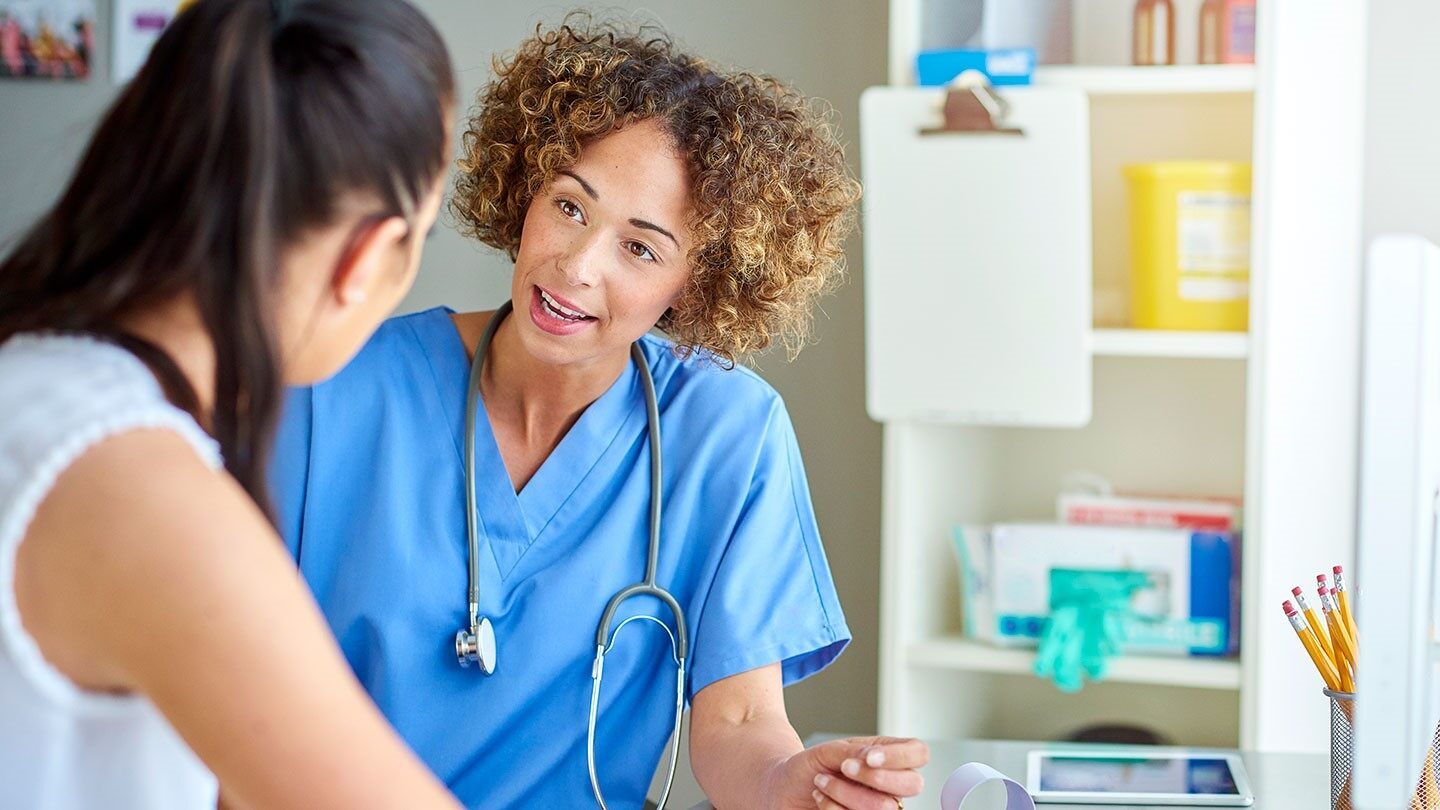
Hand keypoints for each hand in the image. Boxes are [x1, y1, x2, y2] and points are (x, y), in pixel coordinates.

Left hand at [765, 736, 927, 809]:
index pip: (918, 753)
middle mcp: (890, 785)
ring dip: (846, 792)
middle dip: (875, 776)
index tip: (867, 757)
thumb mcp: (827, 751)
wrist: (783, 791)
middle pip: (913, 784)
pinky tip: (821, 799)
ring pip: (884, 807)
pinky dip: (834, 809)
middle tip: (844, 767)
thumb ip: (854, 751)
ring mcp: (879, 808)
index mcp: (887, 758)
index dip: (900, 757)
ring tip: (822, 782)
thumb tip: (874, 757)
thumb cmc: (807, 768)